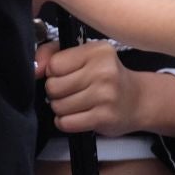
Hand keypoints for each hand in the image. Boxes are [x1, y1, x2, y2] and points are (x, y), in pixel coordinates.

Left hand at [37, 41, 174, 138]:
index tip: (66, 75)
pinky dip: (66, 122)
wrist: (139, 100)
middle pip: (53, 87)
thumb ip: (52, 54)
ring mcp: (106, 96)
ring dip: (61, 108)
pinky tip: (78, 116)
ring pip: (58, 106)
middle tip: (71, 92)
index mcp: (97, 51)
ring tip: (76, 104)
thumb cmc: (105, 76)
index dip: (53, 73)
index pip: (54, 65)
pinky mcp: (105, 118)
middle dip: (56, 92)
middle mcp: (104, 72)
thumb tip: (34, 68)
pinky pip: (67, 123)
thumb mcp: (84, 56)